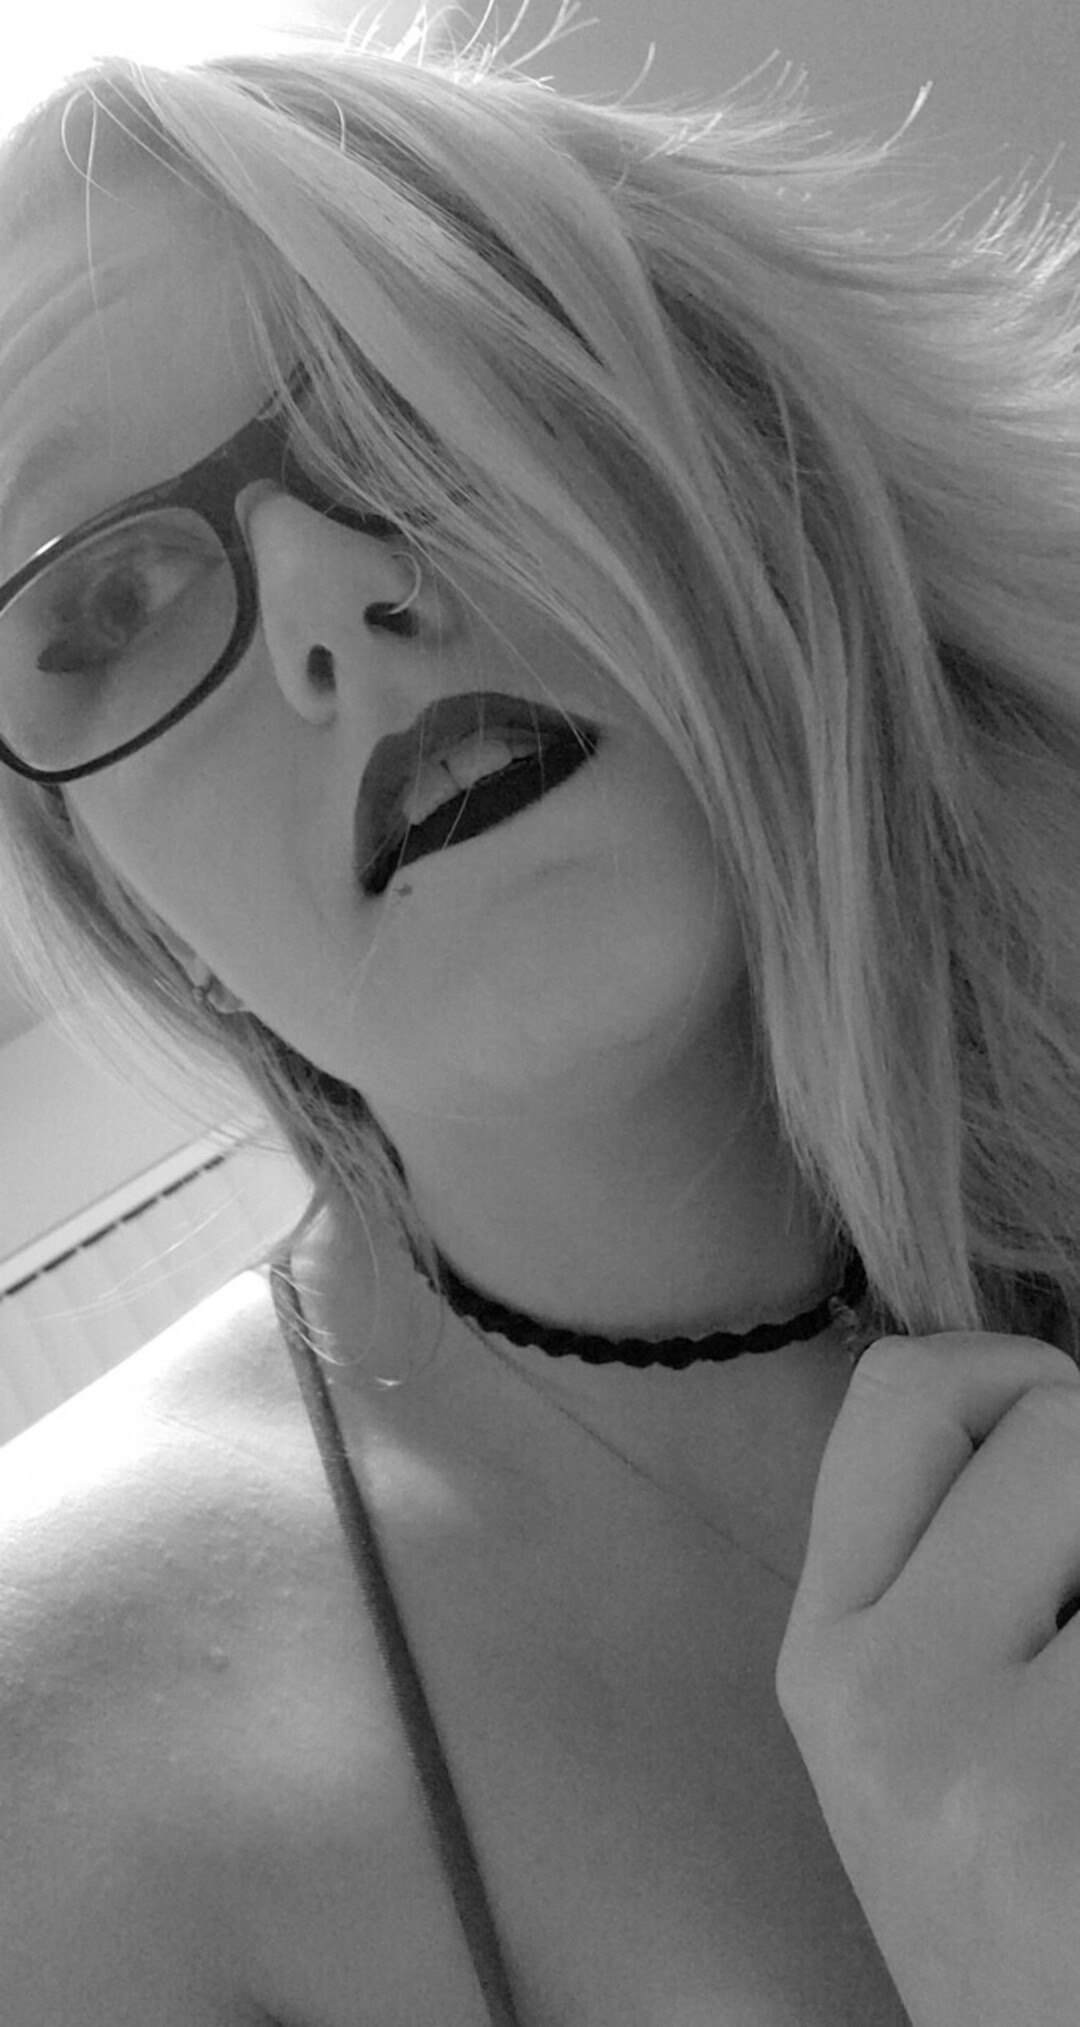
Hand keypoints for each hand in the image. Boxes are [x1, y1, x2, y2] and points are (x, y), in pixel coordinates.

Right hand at [775, 1332, 1079, 2026]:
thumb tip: (1049, 1406)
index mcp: (829, 1658)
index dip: (1012, 1379)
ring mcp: (1004, 1766)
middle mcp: (887, 1696)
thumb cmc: (1025, 1914)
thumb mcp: (920, 1730)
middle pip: (1050, 1418)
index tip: (1068, 1464)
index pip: (902, 1392)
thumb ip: (948, 1563)